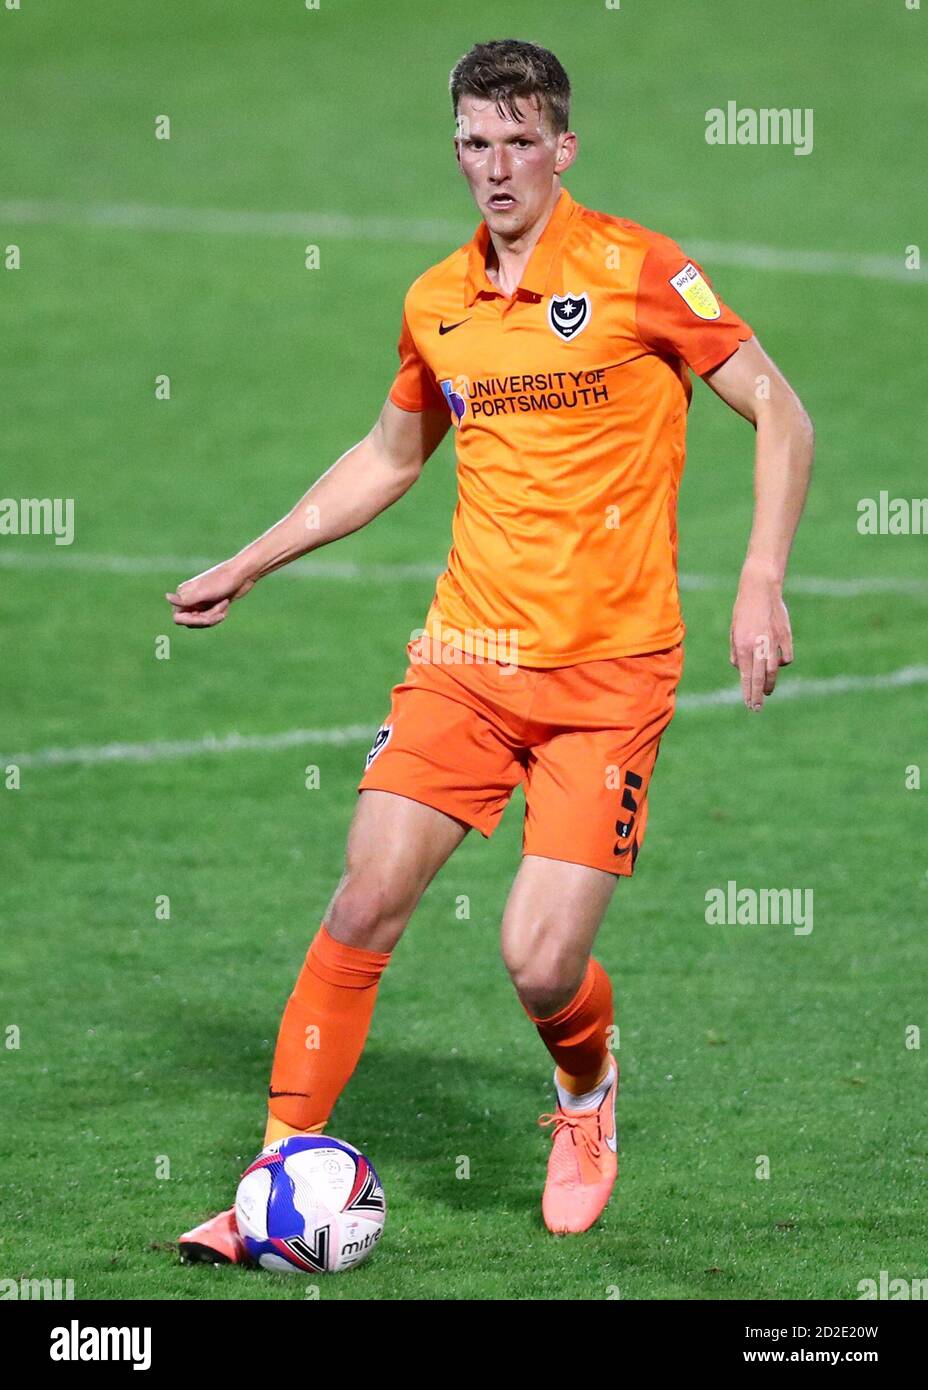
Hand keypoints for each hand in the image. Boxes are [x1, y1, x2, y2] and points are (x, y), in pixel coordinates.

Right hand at [165, 560, 254, 627]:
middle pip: (192, 622)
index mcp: (183, 593)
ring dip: (215, 615)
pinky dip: (220, 613)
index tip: (206, 618)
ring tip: (225, 602)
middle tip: (221, 609)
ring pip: (202, 621)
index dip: (192, 621)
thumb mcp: (203, 592)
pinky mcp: (211, 604)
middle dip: (207, 618)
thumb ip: (185, 598)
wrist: (242, 574)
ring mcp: (201, 601)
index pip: (178, 618)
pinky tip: (227, 602)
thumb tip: (166, 597)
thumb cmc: (223, 581)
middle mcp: (189, 598)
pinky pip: (212, 618)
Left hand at [730, 571, 792, 709]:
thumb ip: (736, 652)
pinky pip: (786, 658)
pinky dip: (782, 664)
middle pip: (759, 678)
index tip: (749, 705)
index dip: (747, 692)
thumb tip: (740, 669)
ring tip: (767, 691)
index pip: (746, 676)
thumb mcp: (733, 631)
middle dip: (758, 695)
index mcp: (743, 645)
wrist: (760, 589)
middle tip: (756, 707)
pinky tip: (777, 665)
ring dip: (770, 683)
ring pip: (774, 671)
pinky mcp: (786, 636)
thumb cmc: (743, 611)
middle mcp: (759, 646)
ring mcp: (774, 642)